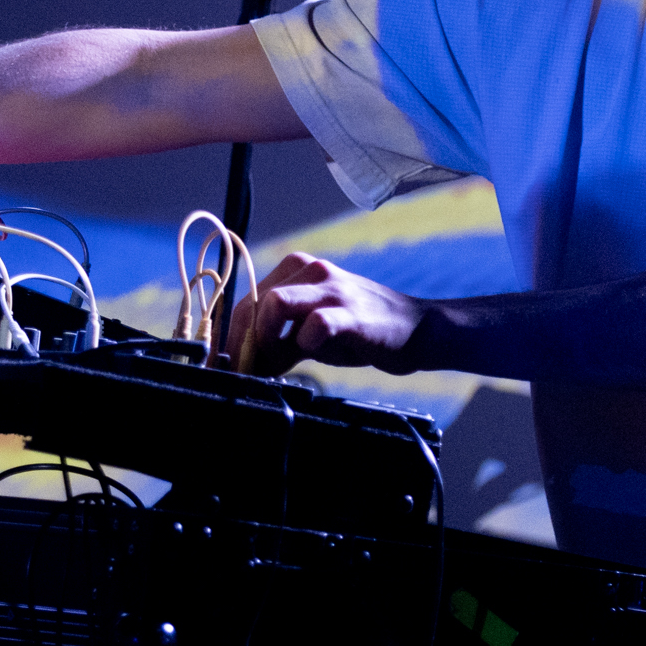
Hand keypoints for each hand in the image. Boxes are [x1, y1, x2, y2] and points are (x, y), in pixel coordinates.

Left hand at [225, 252, 426, 376]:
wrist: (417, 330)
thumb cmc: (360, 332)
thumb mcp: (312, 332)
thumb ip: (280, 341)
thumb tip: (244, 364)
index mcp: (296, 271)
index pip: (246, 302)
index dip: (232, 339)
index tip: (229, 368)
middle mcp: (310, 271)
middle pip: (252, 304)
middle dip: (243, 345)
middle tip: (248, 374)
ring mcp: (332, 289)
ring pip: (275, 305)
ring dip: (267, 343)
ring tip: (279, 365)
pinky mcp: (352, 313)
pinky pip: (314, 325)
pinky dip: (305, 345)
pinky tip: (314, 354)